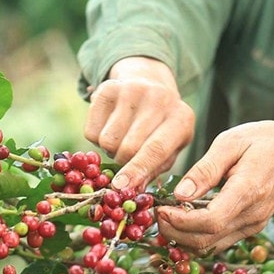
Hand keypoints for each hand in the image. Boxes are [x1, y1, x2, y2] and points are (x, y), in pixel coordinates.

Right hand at [83, 57, 194, 190]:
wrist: (148, 83)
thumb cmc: (161, 128)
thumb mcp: (171, 147)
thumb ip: (155, 170)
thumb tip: (133, 190)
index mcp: (181, 118)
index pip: (156, 149)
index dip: (137, 170)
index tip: (120, 186)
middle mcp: (159, 99)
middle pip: (128, 147)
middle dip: (123, 162)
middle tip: (127, 158)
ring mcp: (132, 89)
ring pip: (107, 141)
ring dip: (110, 149)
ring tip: (122, 139)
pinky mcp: (107, 88)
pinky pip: (91, 131)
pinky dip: (97, 138)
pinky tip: (111, 127)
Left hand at [155, 117, 273, 253]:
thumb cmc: (266, 140)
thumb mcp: (232, 142)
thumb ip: (205, 170)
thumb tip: (179, 194)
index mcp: (247, 192)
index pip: (209, 222)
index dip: (179, 221)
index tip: (159, 208)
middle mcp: (252, 216)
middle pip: (206, 242)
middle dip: (174, 233)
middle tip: (155, 213)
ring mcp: (253, 226)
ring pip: (211, 247)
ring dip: (183, 238)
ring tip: (165, 215)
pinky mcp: (250, 228)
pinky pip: (219, 242)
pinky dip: (196, 237)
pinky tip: (182, 219)